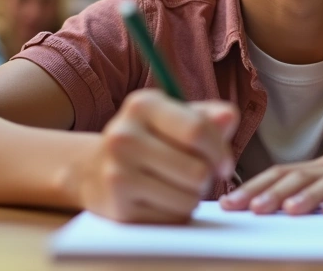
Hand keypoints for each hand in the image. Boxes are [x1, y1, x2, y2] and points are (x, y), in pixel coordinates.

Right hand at [77, 89, 237, 223]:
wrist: (93, 170)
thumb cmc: (148, 140)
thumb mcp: (174, 118)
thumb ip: (207, 117)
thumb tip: (230, 117)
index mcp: (142, 105)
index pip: (197, 130)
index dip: (220, 151)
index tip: (224, 163)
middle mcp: (124, 137)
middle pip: (197, 171)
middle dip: (206, 177)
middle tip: (195, 173)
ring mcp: (118, 174)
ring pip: (189, 198)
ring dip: (193, 196)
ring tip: (176, 184)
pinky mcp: (119, 208)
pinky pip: (173, 218)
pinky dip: (176, 212)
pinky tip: (161, 199)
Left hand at [219, 148, 322, 215]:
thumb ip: (308, 191)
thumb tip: (270, 207)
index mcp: (319, 166)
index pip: (279, 174)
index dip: (252, 186)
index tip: (227, 203)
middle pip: (296, 177)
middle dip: (269, 192)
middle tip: (247, 207)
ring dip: (304, 197)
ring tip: (285, 210)